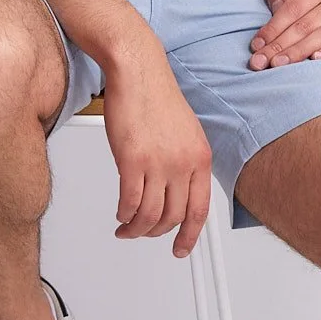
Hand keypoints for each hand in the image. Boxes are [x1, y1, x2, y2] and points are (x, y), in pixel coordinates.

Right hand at [100, 34, 212, 258]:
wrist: (137, 71)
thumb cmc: (155, 97)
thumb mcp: (186, 133)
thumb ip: (185, 163)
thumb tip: (178, 191)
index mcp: (200, 157)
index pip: (199, 210)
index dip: (190, 235)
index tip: (181, 248)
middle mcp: (183, 162)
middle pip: (173, 217)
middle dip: (156, 234)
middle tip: (143, 233)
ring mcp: (159, 163)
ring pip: (149, 215)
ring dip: (136, 228)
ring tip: (127, 227)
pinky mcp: (133, 160)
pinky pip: (129, 202)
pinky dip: (123, 214)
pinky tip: (120, 213)